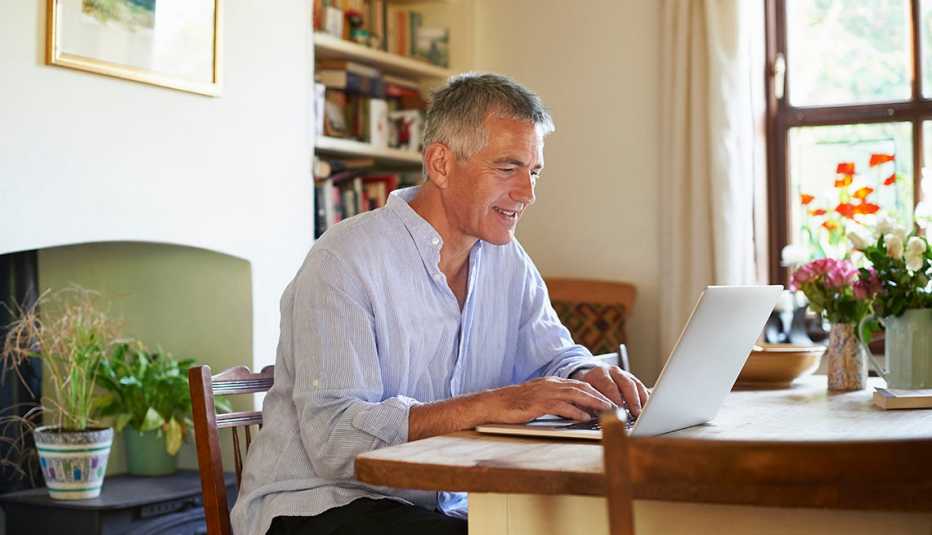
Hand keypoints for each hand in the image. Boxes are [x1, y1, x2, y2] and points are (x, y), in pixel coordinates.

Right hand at [480, 377, 616, 423]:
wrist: (494, 403)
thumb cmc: (515, 404)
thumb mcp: (539, 399)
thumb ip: (557, 402)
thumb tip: (576, 411)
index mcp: (552, 382)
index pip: (580, 384)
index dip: (596, 391)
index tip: (609, 399)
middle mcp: (551, 384)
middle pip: (582, 387)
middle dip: (600, 395)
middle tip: (614, 405)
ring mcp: (545, 393)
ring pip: (575, 394)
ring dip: (593, 402)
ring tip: (606, 410)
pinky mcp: (539, 404)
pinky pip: (561, 406)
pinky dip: (575, 411)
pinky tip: (584, 417)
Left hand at [571, 366, 649, 416]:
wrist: (588, 375)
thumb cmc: (585, 390)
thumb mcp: (582, 395)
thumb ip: (589, 404)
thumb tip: (596, 417)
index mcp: (598, 374)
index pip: (609, 386)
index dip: (614, 399)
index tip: (618, 412)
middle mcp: (612, 371)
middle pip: (625, 384)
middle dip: (631, 400)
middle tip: (635, 414)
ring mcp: (623, 374)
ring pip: (635, 385)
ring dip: (640, 400)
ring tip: (643, 414)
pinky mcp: (631, 378)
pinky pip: (641, 387)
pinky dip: (645, 398)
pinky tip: (648, 409)